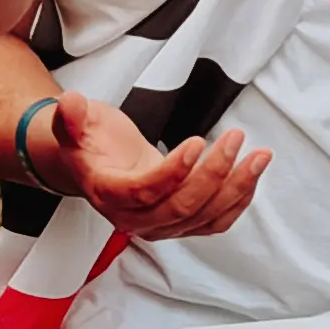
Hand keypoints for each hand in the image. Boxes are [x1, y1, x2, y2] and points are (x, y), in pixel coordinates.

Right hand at [43, 94, 267, 241]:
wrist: (99, 166)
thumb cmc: (91, 144)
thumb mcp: (74, 124)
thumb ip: (70, 116)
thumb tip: (69, 102)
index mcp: (108, 194)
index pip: (144, 192)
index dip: (173, 172)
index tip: (196, 142)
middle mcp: (135, 219)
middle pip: (181, 207)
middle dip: (214, 173)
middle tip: (234, 139)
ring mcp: (161, 225)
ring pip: (205, 216)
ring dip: (237, 187)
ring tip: (260, 155)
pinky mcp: (182, 223)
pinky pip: (215, 221)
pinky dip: (239, 200)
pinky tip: (253, 173)